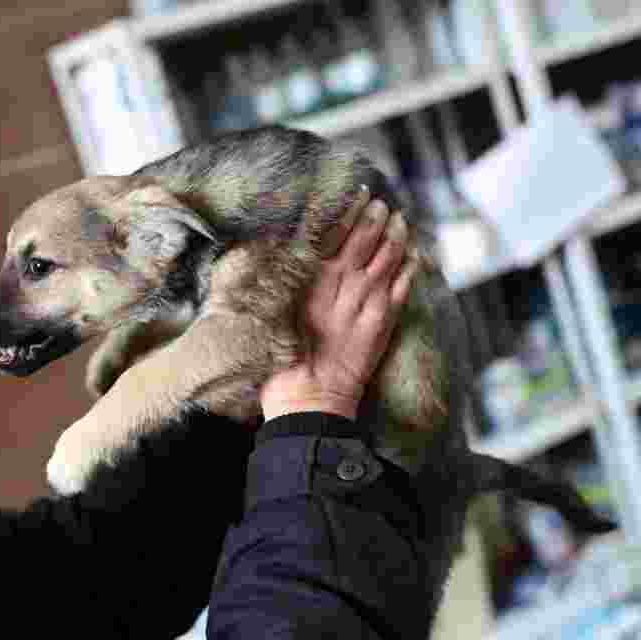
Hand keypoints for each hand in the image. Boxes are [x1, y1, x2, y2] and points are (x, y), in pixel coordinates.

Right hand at [260, 190, 417, 420]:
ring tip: (399, 220)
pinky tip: (414, 253)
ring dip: (396, 235)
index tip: (357, 193)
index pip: (333, 232)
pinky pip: (403, 286)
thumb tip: (288, 253)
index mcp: (310, 279)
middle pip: (364, 239)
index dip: (348, 210)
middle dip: (375, 217)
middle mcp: (341, 285)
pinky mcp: (383, 322)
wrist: (309, 400)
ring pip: (388, 257)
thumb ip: (284, 281)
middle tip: (381, 203)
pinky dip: (410, 266)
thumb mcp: (271, 315)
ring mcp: (366, 302)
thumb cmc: (280, 361)